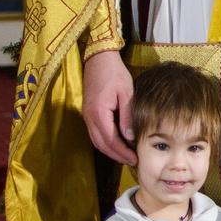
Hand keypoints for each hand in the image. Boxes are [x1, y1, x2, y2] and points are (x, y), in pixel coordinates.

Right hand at [81, 48, 137, 164]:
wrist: (99, 59)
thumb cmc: (114, 73)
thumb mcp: (126, 93)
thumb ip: (127, 116)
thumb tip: (130, 137)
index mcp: (98, 113)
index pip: (110, 140)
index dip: (122, 152)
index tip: (134, 159)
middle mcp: (89, 117)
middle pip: (101, 145)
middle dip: (117, 156)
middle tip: (132, 161)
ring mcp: (86, 116)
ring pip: (97, 141)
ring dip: (110, 151)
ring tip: (126, 155)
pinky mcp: (88, 113)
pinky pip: (95, 133)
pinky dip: (106, 142)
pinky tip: (117, 143)